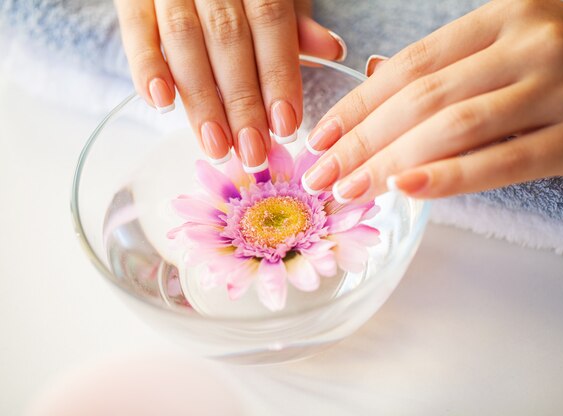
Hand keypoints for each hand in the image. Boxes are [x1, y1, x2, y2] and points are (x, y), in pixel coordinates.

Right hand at [114, 0, 345, 172]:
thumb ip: (295, 23)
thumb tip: (333, 50)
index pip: (270, 23)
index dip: (279, 76)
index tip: (286, 126)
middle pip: (228, 40)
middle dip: (242, 102)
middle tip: (252, 152)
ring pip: (184, 41)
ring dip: (201, 100)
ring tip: (216, 145)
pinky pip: (136, 30)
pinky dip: (146, 66)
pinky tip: (161, 103)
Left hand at [301, 0, 562, 201]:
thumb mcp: (513, 46)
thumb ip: (447, 64)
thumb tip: (374, 77)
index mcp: (502, 17)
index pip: (411, 64)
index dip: (358, 103)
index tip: (321, 136)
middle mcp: (528, 44)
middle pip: (422, 98)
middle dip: (361, 140)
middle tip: (322, 174)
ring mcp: (557, 88)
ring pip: (453, 129)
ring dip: (391, 163)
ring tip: (351, 189)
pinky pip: (500, 162)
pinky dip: (449, 179)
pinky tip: (406, 191)